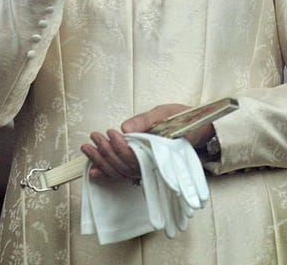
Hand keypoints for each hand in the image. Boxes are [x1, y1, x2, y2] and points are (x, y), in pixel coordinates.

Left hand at [81, 104, 214, 180]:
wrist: (198, 128)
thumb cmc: (183, 119)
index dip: (120, 147)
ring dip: (103, 161)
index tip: (110, 132)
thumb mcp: (165, 112)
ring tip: (88, 148)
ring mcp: (149, 168)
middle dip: (106, 152)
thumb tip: (125, 128)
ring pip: (122, 171)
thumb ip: (145, 120)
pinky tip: (94, 170)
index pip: (135, 156)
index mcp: (160, 151)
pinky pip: (125, 174)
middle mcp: (154, 164)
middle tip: (94, 136)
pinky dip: (108, 172)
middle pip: (125, 165)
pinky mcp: (145, 167)